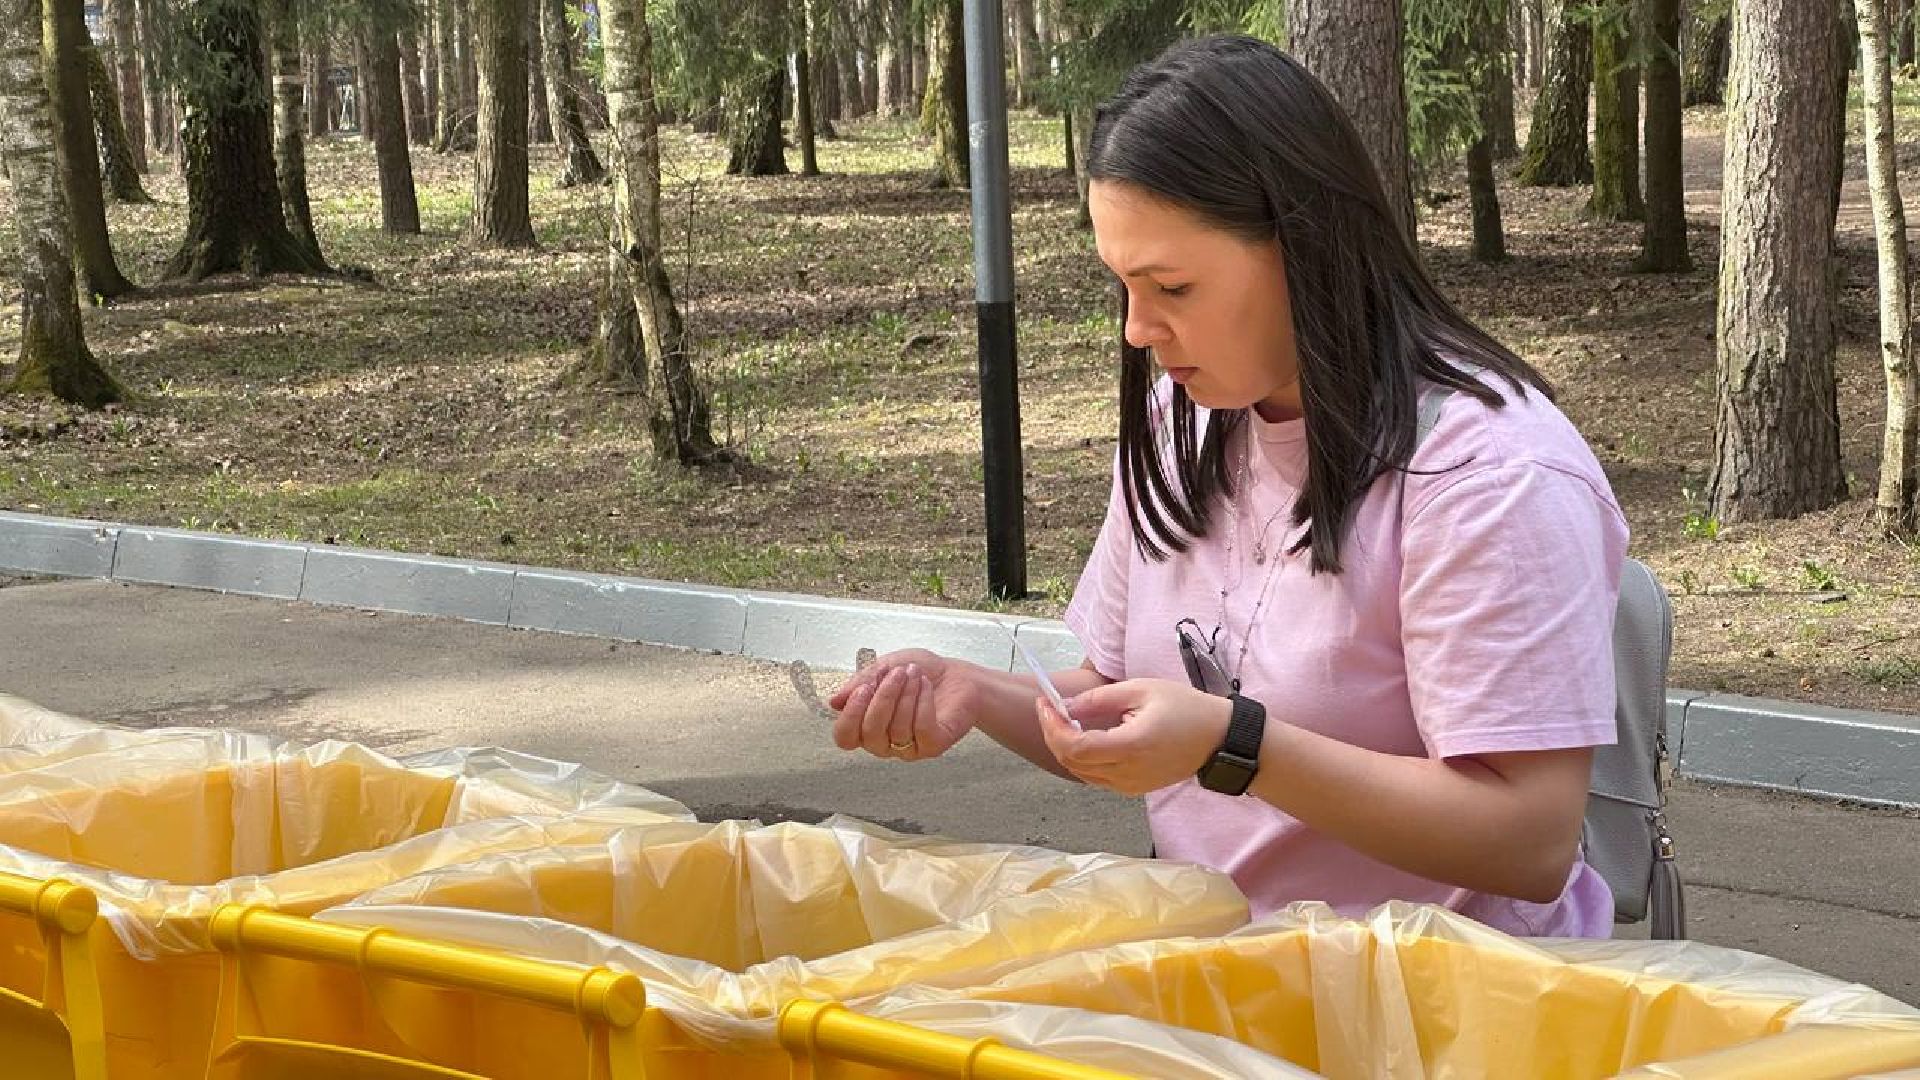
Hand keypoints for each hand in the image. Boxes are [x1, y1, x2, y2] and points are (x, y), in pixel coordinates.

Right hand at [828, 649, 977, 760]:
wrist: (957, 675)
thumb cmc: (918, 672)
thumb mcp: (884, 667)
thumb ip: (860, 683)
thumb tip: (834, 702)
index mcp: (867, 726)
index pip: (845, 737)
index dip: (851, 715)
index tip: (864, 687)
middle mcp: (885, 743)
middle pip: (870, 734)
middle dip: (883, 698)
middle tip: (896, 674)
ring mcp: (909, 748)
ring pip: (897, 729)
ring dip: (906, 695)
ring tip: (914, 673)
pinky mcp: (933, 746)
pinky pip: (921, 729)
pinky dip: (922, 702)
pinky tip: (926, 685)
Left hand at [1036, 678, 1232, 795]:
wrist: (1219, 740)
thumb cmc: (1186, 709)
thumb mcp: (1142, 690)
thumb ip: (1099, 699)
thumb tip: (1066, 705)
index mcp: (1131, 746)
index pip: (1075, 746)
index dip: (1052, 726)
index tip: (1044, 703)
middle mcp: (1127, 772)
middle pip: (1072, 763)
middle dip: (1052, 735)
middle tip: (1048, 708)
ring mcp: (1130, 785)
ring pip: (1080, 773)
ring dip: (1065, 748)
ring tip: (1062, 720)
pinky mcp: (1133, 789)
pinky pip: (1096, 777)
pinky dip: (1082, 759)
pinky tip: (1083, 736)